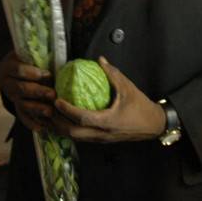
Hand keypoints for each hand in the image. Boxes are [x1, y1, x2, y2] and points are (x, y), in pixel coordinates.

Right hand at [0, 52, 55, 132]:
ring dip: (37, 109)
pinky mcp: (17, 107)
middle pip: (21, 89)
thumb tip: (58, 58)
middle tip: (52, 94)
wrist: (15, 69)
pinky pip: (23, 117)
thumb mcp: (30, 53)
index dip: (32, 73)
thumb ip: (40, 55)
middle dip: (38, 92)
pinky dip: (32, 123)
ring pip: (22, 104)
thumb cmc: (29, 58)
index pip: (18, 70)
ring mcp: (12, 97)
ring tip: (50, 112)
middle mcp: (6, 83)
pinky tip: (42, 128)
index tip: (47, 74)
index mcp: (8, 66)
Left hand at [51, 57, 165, 142]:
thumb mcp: (128, 87)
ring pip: (75, 138)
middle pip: (73, 132)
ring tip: (50, 115)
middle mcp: (101, 134)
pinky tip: (62, 121)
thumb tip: (99, 60)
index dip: (67, 110)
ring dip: (61, 128)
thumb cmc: (140, 106)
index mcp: (108, 121)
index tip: (57, 99)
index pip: (82, 118)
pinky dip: (68, 130)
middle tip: (48, 108)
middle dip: (57, 122)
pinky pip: (80, 137)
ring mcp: (100, 139)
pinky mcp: (100, 140)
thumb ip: (112, 74)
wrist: (153, 125)